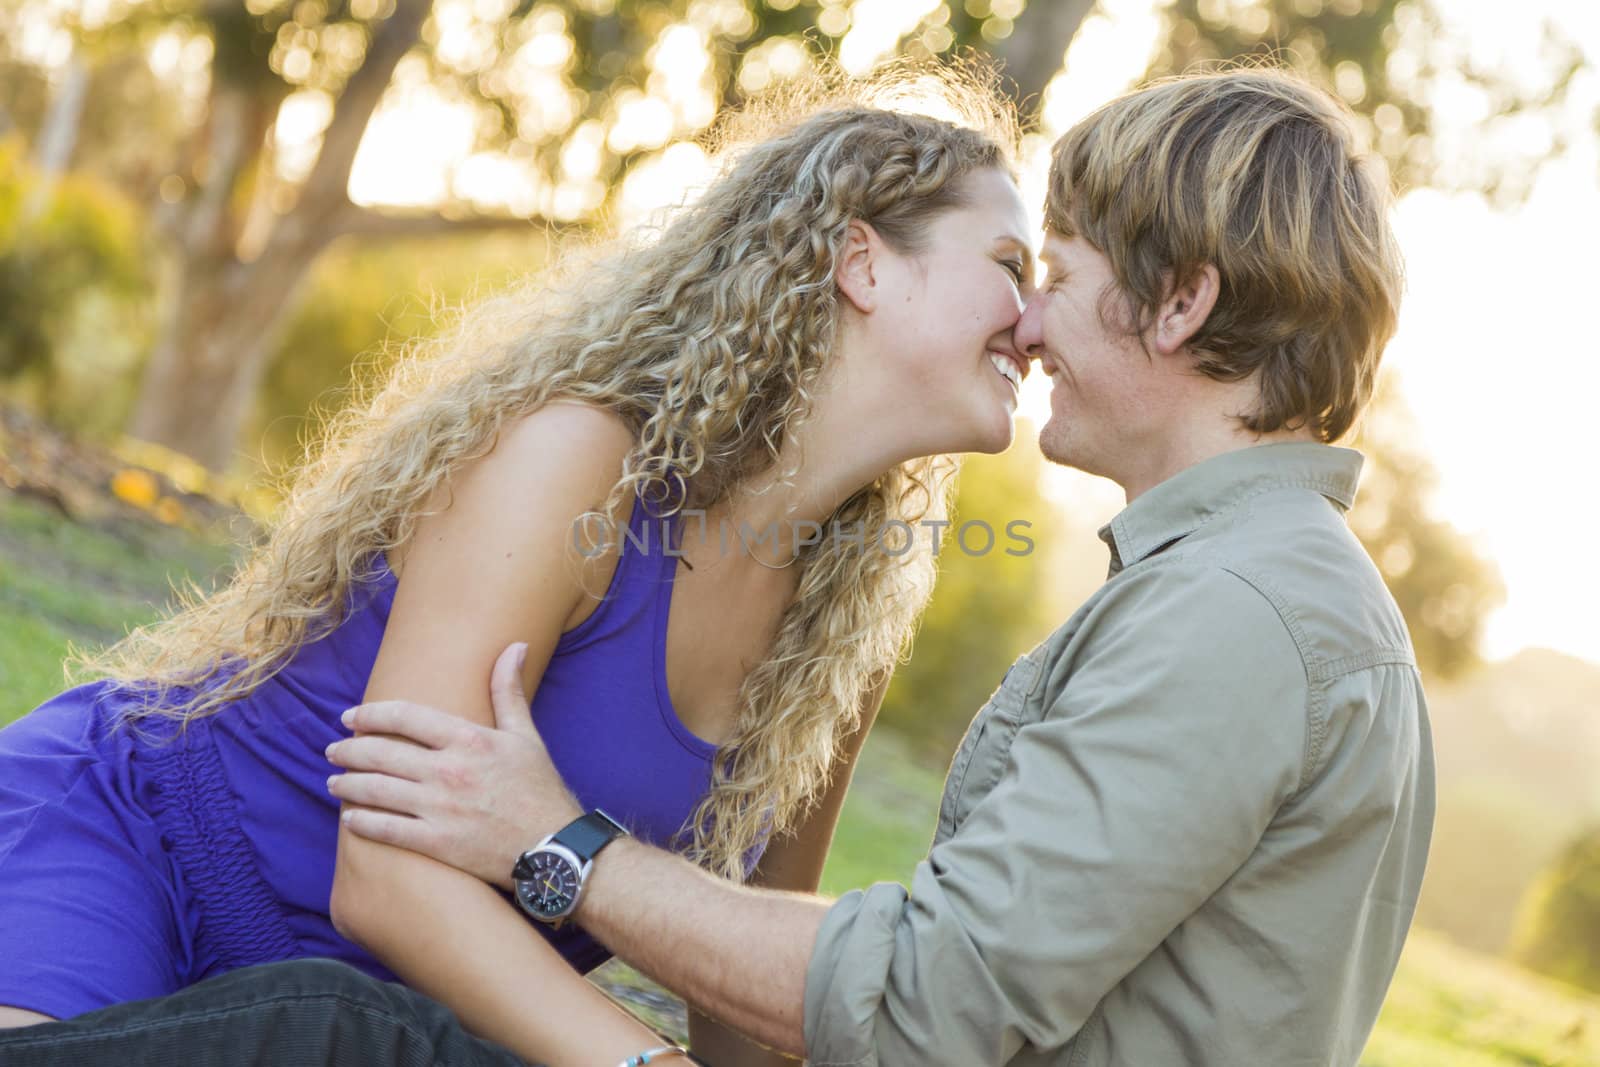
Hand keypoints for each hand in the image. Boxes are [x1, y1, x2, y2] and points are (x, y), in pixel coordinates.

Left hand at [326, 642, 582, 888]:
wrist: (555, 847)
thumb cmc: (540, 790)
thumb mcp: (527, 736)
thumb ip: (508, 691)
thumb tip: (514, 646)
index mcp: (469, 739)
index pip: (404, 716)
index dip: (370, 714)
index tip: (350, 717)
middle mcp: (449, 770)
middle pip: (381, 753)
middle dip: (349, 750)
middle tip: (333, 751)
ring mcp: (440, 808)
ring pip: (376, 790)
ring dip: (347, 784)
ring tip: (333, 782)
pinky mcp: (438, 843)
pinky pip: (387, 830)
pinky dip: (363, 823)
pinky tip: (350, 818)